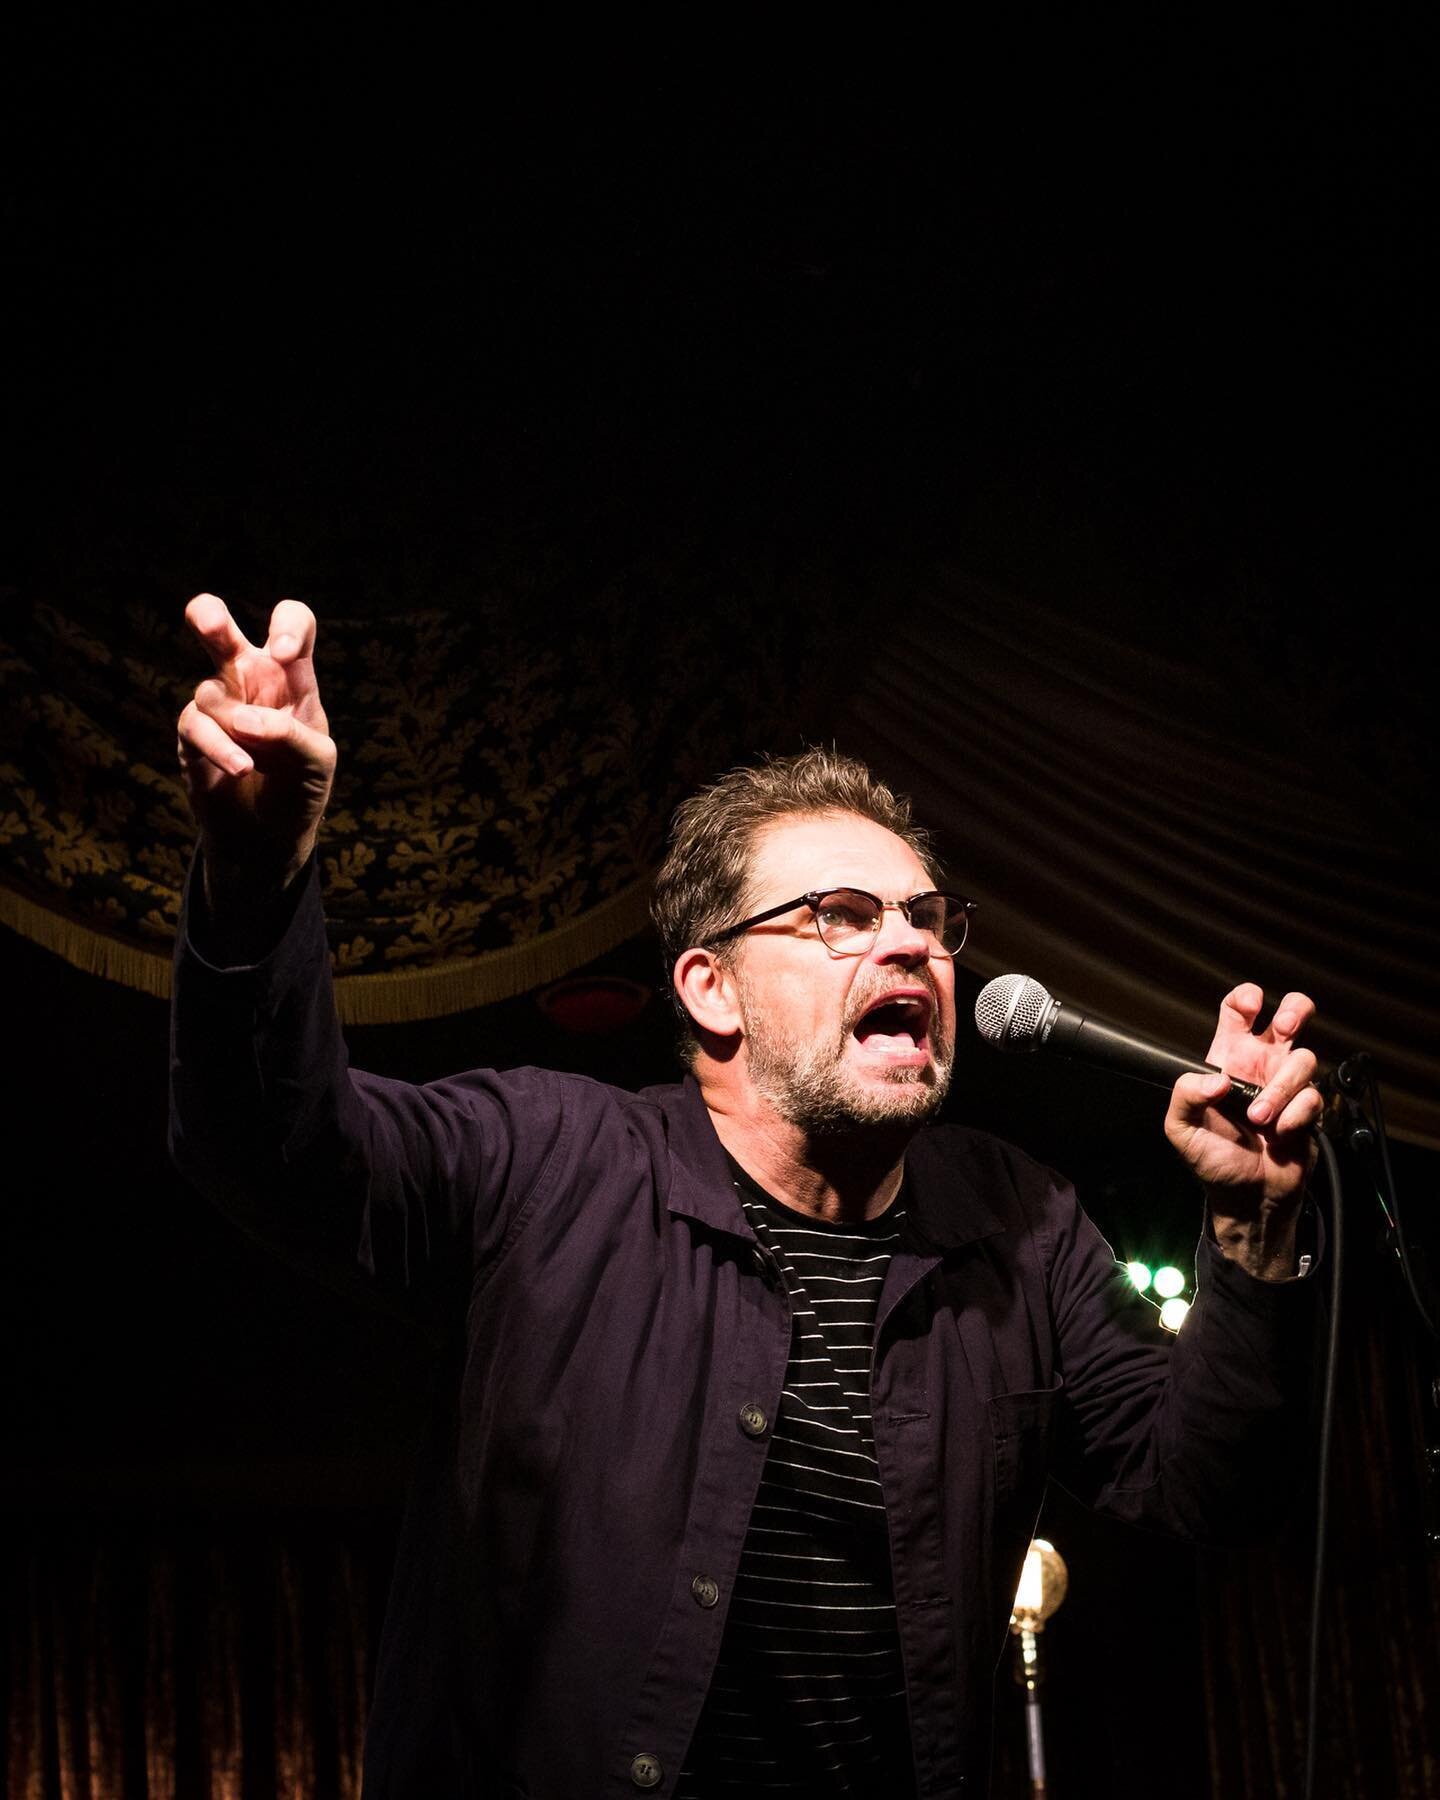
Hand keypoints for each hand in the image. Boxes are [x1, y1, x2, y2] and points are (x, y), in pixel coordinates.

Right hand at [177, 594, 335, 898]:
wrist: (269, 834)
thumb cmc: (301, 786)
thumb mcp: (318, 761)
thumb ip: (292, 734)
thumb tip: (244, 720)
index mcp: (291, 676)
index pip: (294, 624)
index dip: (288, 626)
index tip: (285, 653)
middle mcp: (249, 680)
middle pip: (219, 629)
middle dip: (208, 616)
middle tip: (207, 621)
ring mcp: (217, 705)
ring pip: (209, 693)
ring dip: (233, 729)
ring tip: (251, 765)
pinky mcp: (192, 733)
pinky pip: (194, 725)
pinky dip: (217, 747)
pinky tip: (239, 768)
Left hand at [1164, 985, 1321, 1277]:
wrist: (1245, 1197)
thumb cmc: (1212, 1159)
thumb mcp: (1181, 1128)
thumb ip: (1185, 1095)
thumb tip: (1218, 1079)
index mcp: (1229, 1060)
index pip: (1238, 1013)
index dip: (1245, 999)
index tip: (1250, 1003)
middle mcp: (1261, 1066)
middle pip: (1292, 1015)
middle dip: (1295, 1010)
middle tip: (1284, 1027)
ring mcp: (1288, 1087)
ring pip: (1304, 1059)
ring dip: (1280, 1087)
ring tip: (1259, 1118)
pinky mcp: (1308, 1111)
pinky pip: (1312, 1097)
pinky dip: (1295, 1114)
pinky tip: (1279, 1133)